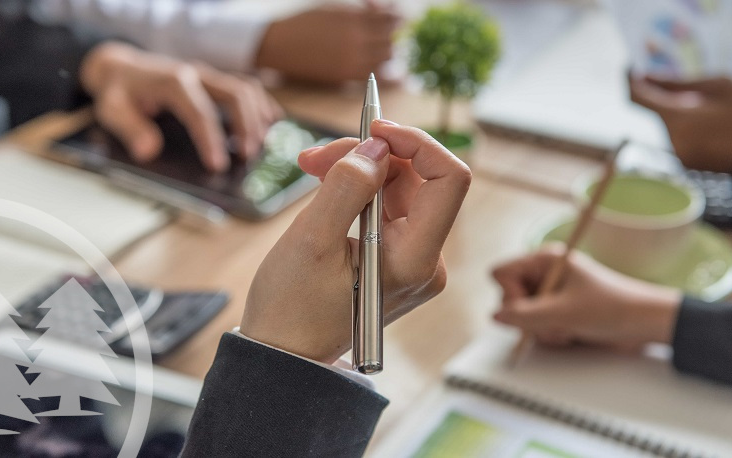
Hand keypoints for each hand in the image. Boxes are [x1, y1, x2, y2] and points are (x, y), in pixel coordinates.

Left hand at [80, 42, 282, 171]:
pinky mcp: (214, 81)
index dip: (211, 140)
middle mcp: (196, 75)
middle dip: (245, 127)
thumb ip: (130, 129)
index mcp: (173, 82)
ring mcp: (209, 76)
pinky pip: (246, 87)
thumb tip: (149, 151)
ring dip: (257, 117)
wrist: (120, 68)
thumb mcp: (112, 110)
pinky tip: (272, 123)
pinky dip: (261, 104)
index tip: (217, 165)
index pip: (200, 112)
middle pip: (234, 95)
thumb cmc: (119, 92)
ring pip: (245, 89)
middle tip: (247, 157)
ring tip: (261, 146)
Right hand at [240, 121, 470, 362]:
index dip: (416, 143)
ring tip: (310, 168)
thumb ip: (345, 187)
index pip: (448, 180)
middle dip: (371, 155)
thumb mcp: (311, 241)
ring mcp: (413, 262)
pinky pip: (387, 208)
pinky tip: (324, 187)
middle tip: (316, 156)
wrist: (284, 355)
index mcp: (415, 261)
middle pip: (419, 180)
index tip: (373, 128)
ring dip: (358, 169)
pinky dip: (358, 190)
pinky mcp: (395, 260)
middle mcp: (425, 261)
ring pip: (400, 190)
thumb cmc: (291, 309)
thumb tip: (375, 146)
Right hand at [254, 4, 399, 83]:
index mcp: (352, 18)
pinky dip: (387, 73)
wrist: (281, 44)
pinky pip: (375, 75)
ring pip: (386, 56)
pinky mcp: (345, 76)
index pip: (388, 18)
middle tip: (389, 35)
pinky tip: (392, 73)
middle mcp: (355, 38)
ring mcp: (351, 59)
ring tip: (383, 48)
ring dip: (387, 51)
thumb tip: (383, 9)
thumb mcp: (334, 7)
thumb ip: (362, 9)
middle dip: (391, 35)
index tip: (398, 19)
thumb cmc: (306, 21)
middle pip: (390, 38)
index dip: (396, 18)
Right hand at [491, 246, 681, 347]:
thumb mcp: (564, 313)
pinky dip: (551, 334)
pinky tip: (571, 335)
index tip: (531, 307)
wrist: (647, 324)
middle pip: (510, 297)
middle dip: (529, 318)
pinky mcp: (559, 311)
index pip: (501, 274)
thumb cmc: (612, 308)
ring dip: (542, 329)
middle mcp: (545, 273)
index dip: (509, 295)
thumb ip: (524, 316)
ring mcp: (552, 293)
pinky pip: (537, 326)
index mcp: (545, 260)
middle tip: (554, 323)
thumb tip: (495, 316)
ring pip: (522, 315)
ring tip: (567, 330)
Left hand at [629, 76, 731, 172]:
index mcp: (678, 119)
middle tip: (693, 86)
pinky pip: (680, 138)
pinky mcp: (688, 164)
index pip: (637, 98)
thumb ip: (678, 82)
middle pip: (656, 111)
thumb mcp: (720, 85)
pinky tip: (715, 123)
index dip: (630, 81)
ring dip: (681, 111)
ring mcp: (679, 155)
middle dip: (666, 96)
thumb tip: (647, 77)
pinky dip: (689, 126)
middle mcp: (672, 141)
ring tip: (715, 107)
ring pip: (669, 124)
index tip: (632, 68)